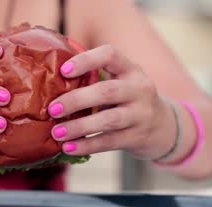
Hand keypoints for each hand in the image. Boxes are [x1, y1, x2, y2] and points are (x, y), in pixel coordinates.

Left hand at [48, 45, 176, 159]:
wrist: (163, 127)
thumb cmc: (127, 100)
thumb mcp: (120, 82)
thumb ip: (94, 79)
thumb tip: (48, 79)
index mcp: (130, 69)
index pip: (111, 55)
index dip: (86, 60)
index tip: (63, 71)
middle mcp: (139, 89)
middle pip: (107, 91)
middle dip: (76, 100)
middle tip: (52, 109)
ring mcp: (141, 114)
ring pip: (109, 120)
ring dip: (79, 126)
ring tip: (56, 132)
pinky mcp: (137, 137)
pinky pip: (109, 142)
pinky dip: (87, 145)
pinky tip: (68, 147)